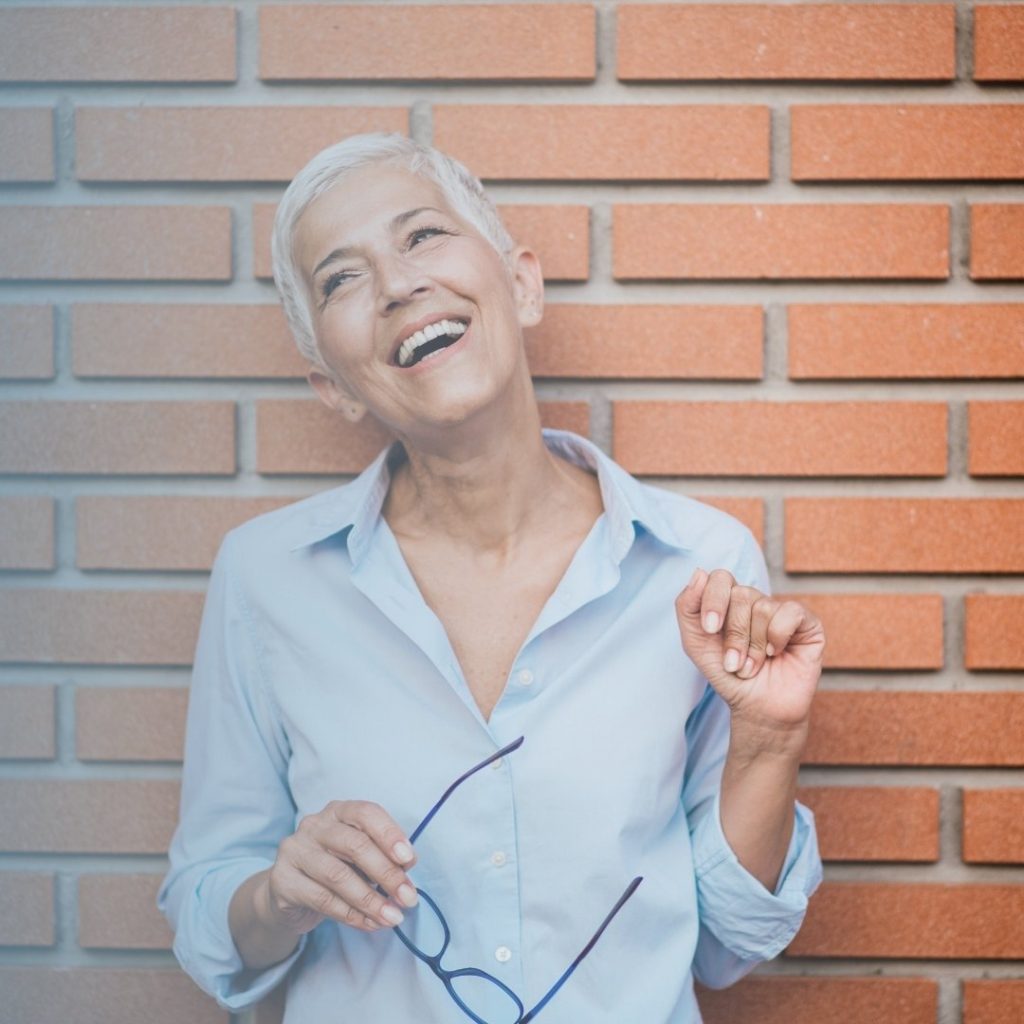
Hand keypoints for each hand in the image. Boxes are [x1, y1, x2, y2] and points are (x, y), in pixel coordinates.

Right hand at [261, 800, 419, 934]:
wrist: (289, 892)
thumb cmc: (335, 868)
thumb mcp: (361, 858)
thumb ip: (383, 856)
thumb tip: (408, 864)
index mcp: (338, 811)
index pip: (366, 813)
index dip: (389, 834)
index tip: (410, 860)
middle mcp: (314, 825)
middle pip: (355, 845)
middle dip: (386, 873)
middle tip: (408, 898)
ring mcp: (295, 851)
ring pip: (338, 876)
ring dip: (371, 900)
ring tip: (392, 917)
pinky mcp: (283, 880)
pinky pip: (322, 899)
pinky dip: (351, 915)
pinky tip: (370, 924)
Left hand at [675, 567, 824, 742]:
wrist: (755, 708)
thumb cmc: (727, 675)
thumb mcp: (695, 643)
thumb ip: (687, 607)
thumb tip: (699, 573)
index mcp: (729, 601)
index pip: (721, 578)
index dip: (714, 601)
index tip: (710, 630)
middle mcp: (756, 602)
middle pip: (741, 595)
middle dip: (734, 635)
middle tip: (734, 662)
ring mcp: (782, 611)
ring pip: (763, 608)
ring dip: (754, 646)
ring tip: (752, 666)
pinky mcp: (808, 624)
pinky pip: (789, 612)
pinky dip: (777, 637)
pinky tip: (776, 654)